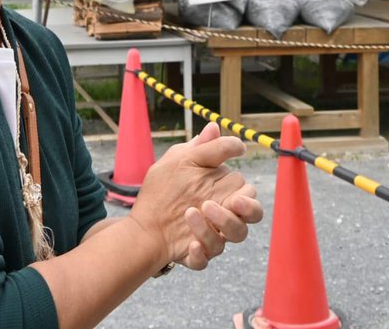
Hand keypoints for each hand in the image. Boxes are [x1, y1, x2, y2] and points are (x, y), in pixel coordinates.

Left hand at [128, 122, 254, 268]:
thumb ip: (202, 146)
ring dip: (215, 228)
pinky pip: (204, 260)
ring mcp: (210, 237)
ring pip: (228, 241)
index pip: (248, 197)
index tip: (236, 195)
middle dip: (240, 215)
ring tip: (191, 212)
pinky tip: (189, 244)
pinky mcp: (195, 255)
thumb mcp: (181, 160)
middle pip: (248, 222)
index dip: (247, 199)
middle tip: (225, 205)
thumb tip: (217, 127)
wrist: (140, 217)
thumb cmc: (164, 186)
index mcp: (225, 195)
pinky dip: (199, 254)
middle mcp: (222, 218)